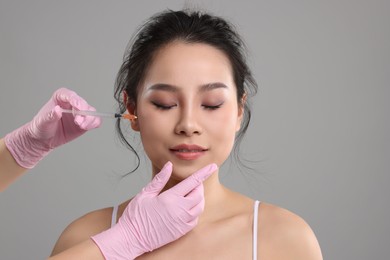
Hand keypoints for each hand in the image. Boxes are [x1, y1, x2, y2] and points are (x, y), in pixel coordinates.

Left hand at [4, 88, 100, 167]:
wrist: (43, 139)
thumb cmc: (41, 127)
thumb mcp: (42, 121)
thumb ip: (50, 116)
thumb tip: (57, 110)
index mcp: (60, 98)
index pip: (69, 95)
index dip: (75, 99)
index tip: (78, 106)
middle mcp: (72, 104)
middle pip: (83, 104)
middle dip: (83, 112)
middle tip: (78, 121)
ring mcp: (80, 113)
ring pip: (91, 112)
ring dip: (89, 119)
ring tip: (81, 126)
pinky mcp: (85, 122)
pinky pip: (95, 121)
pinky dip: (94, 123)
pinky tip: (87, 127)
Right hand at [91, 161, 217, 258]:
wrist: (131, 238)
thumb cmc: (136, 215)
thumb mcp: (145, 194)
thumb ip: (160, 179)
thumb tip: (169, 165)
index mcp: (170, 198)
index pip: (193, 182)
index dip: (204, 172)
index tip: (212, 166)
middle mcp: (179, 210)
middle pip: (199, 194)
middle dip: (199, 186)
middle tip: (192, 183)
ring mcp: (181, 222)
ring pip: (199, 207)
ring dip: (198, 199)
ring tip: (190, 195)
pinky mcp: (181, 231)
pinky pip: (195, 219)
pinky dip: (195, 211)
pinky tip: (186, 208)